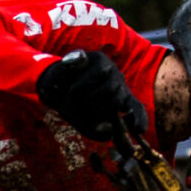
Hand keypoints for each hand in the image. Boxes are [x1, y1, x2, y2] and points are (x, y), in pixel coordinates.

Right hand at [34, 50, 148, 141]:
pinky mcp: (100, 58)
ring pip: (109, 88)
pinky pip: (96, 75)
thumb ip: (96, 131)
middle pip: (118, 100)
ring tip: (75, 95)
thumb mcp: (82, 123)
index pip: (136, 108)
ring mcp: (111, 70)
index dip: (139, 119)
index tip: (139, 130)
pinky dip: (82, 85)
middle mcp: (118, 83)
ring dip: (88, 97)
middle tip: (83, 107)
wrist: (50, 85)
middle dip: (97, 108)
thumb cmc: (70, 104)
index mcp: (119, 99)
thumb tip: (109, 131)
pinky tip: (74, 86)